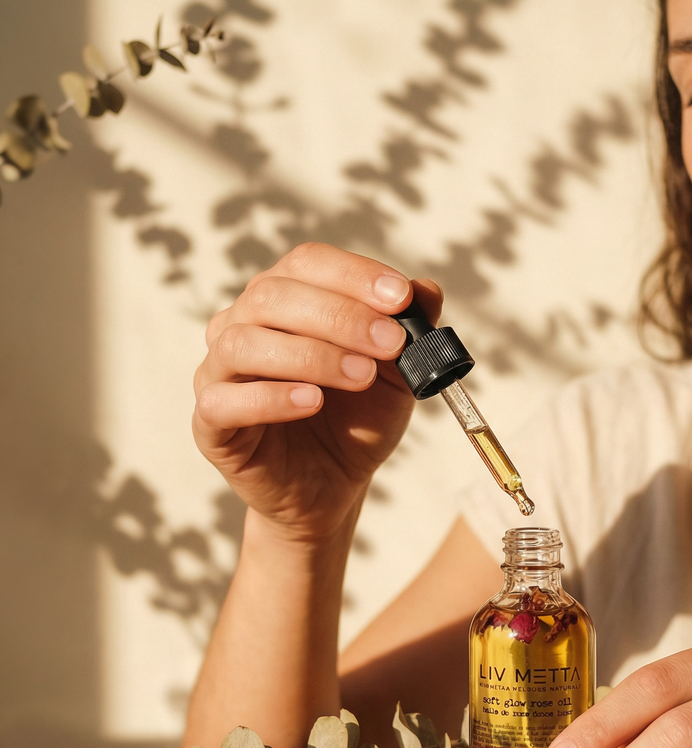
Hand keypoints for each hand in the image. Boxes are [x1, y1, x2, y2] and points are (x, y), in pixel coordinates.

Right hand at [193, 243, 435, 542]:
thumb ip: (411, 328)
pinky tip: (312, 402)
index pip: (306, 262)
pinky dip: (270, 397)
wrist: (334, 485)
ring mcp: (218, 372)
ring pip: (243, 342)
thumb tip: (426, 289)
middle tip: (390, 344)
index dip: (353, 274)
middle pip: (272, 295)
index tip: (400, 297)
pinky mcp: (209, 422)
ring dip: (311, 354)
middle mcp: (241, 324)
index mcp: (284, 298)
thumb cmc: (357, 418)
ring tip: (361, 375)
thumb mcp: (397, 373)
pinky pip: (222, 401)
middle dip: (339, 315)